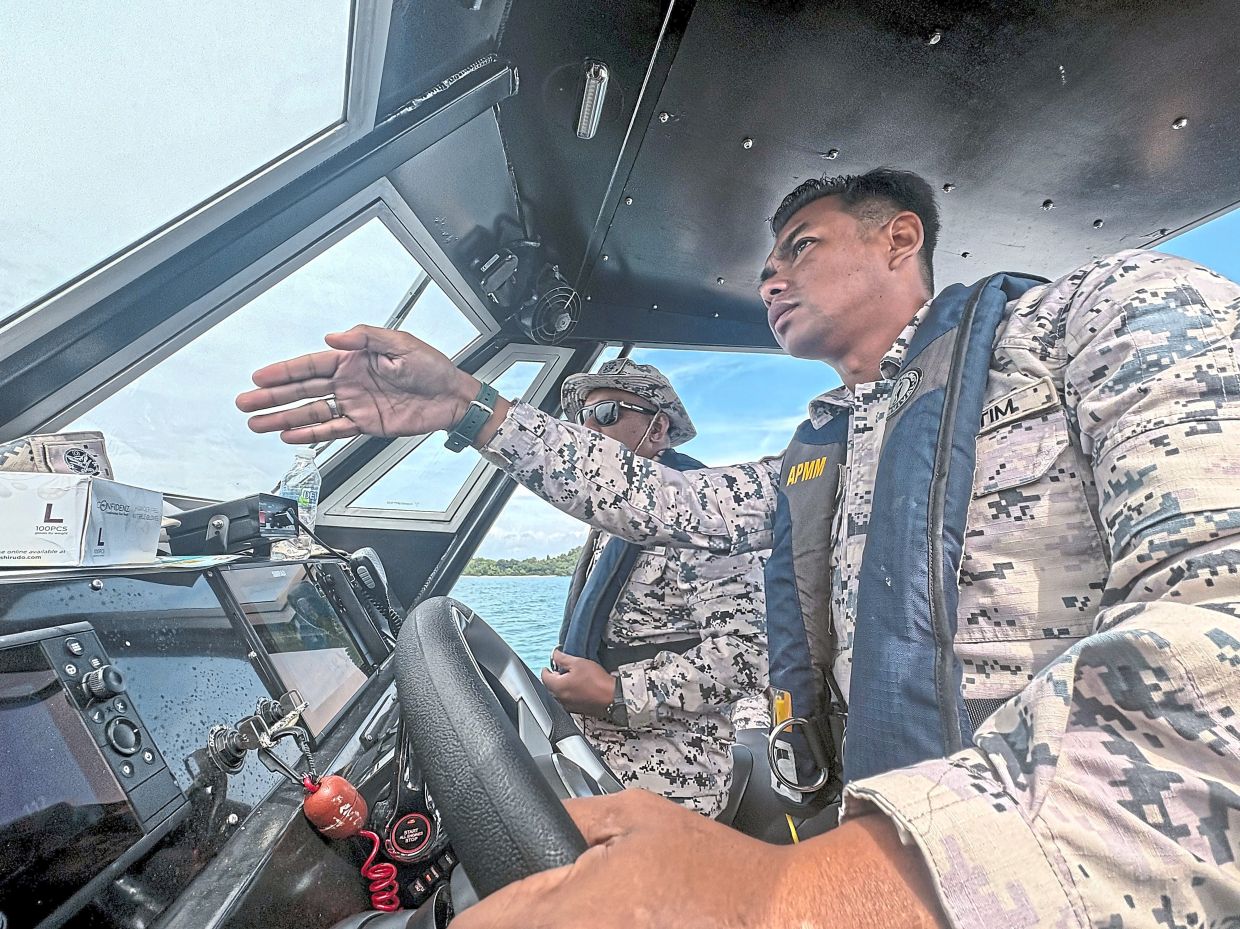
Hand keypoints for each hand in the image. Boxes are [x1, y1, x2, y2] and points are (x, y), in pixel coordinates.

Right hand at [234, 325, 506, 443]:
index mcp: (352, 359)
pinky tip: (290, 435)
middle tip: (245, 402)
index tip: (258, 376)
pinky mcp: (365, 424)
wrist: (452, 396)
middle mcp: (348, 382)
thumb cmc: (431, 366)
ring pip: (311, 413)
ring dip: (284, 418)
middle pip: (302, 390)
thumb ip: (364, 338)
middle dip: (272, 396)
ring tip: (257, 424)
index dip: (282, 371)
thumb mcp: (400, 342)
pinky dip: (311, 434)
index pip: (309, 365)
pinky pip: (332, 430)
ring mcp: (354, 404)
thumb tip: (333, 337)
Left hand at [448, 790, 947, 928]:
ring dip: (553, 926)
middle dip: (521, 921)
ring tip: (599, 913)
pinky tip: (620, 923)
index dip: (483, 913)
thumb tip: (532, 825)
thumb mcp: (637, 814)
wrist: (782, 917)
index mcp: (569, 912)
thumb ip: (571, 818)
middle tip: (556, 906)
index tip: (490, 908)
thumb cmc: (717, 871)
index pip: (479, 925)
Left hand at [541, 650, 615, 715]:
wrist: (612, 697)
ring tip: (571, 677)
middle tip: (561, 669)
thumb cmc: (596, 681)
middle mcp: (560, 699)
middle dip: (554, 677)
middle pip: (550, 686)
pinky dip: (569, 692)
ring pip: (559, 694)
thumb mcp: (578, 663)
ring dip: (562, 685)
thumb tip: (554, 654)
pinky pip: (567, 700)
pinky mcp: (577, 710)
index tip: (550, 664)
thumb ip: (563, 658)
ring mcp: (568, 706)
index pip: (544, 677)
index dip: (547, 668)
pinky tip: (578, 687)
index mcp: (558, 687)